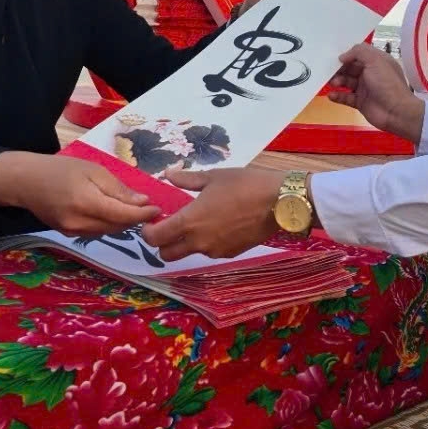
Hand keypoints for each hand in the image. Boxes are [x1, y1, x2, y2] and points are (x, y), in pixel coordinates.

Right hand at [0, 151, 158, 235]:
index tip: (157, 209)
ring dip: (123, 222)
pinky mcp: (69, 235)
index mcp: (86, 202)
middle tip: (149, 208)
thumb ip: (117, 188)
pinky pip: (97, 232)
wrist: (25, 182)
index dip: (143, 214)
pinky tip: (111, 212)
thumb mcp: (92, 169)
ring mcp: (73, 232)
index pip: (123, 215)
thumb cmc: (60, 169)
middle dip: (135, 219)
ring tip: (132, 208)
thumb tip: (143, 202)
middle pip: (118, 226)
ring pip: (109, 231)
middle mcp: (80, 222)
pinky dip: (108, 223)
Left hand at [141, 167, 282, 261]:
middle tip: (170, 226)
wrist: (279, 202)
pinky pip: (209, 252)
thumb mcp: (213, 176)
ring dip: (185, 243)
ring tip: (198, 223)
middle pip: (166, 254)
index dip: (148, 231)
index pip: (155, 238)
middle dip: (162, 243)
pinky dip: (206, 243)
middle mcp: (198, 241)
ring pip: (188, 253)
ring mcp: (215, 251)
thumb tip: (168, 174)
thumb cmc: (245, 184)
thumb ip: (186, 180)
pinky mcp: (230, 254)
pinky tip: (219, 226)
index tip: (153, 221)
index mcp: (190, 221)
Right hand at [327, 42, 425, 142]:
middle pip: (350, 68)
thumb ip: (358, 52)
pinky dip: (338, 96)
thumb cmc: (387, 83)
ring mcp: (365, 88)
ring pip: (347, 82)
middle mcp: (371, 73)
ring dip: (337, 81)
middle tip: (328, 70)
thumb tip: (343, 57)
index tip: (335, 57)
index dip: (347, 55)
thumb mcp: (375, 60)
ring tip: (332, 83)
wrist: (396, 112)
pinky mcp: (360, 102)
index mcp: (377, 61)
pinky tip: (331, 95)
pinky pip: (346, 97)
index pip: (359, 54)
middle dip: (339, 68)